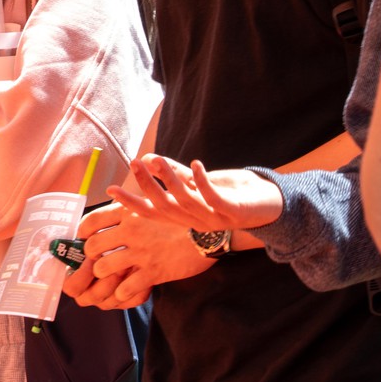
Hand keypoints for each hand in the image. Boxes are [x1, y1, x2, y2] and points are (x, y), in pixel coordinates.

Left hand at [63, 202, 212, 309]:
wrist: (210, 233)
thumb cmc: (183, 215)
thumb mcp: (157, 201)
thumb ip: (135, 199)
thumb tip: (114, 191)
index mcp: (131, 212)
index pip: (92, 221)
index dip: (82, 232)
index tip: (83, 238)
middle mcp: (131, 231)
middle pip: (92, 247)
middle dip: (90, 257)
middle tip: (96, 261)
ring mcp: (141, 253)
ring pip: (103, 268)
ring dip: (104, 275)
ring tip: (110, 276)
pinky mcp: (153, 272)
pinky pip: (126, 289)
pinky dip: (122, 293)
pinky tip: (126, 289)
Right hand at [111, 155, 283, 234]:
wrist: (270, 208)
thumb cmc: (232, 194)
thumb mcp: (200, 184)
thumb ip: (177, 175)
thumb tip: (149, 159)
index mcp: (186, 217)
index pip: (152, 212)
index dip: (131, 202)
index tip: (109, 191)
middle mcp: (195, 221)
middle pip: (164, 207)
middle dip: (147, 186)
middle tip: (133, 164)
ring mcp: (214, 218)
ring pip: (185, 201)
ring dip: (170, 180)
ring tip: (158, 159)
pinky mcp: (233, 211)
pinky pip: (214, 197)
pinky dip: (203, 180)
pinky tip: (196, 163)